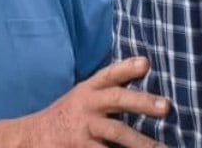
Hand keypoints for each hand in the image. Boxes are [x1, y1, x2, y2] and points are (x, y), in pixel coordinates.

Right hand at [24, 58, 167, 144]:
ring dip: (142, 141)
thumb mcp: (83, 97)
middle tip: (166, 106)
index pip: (109, 74)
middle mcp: (88, 105)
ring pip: (117, 131)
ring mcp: (85, 127)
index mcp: (88, 90)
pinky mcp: (81, 147)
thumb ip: (108, 93)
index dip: (127, 68)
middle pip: (117, 99)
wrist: (35, 136)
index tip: (146, 63)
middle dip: (142, 102)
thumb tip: (145, 90)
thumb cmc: (69, 116)